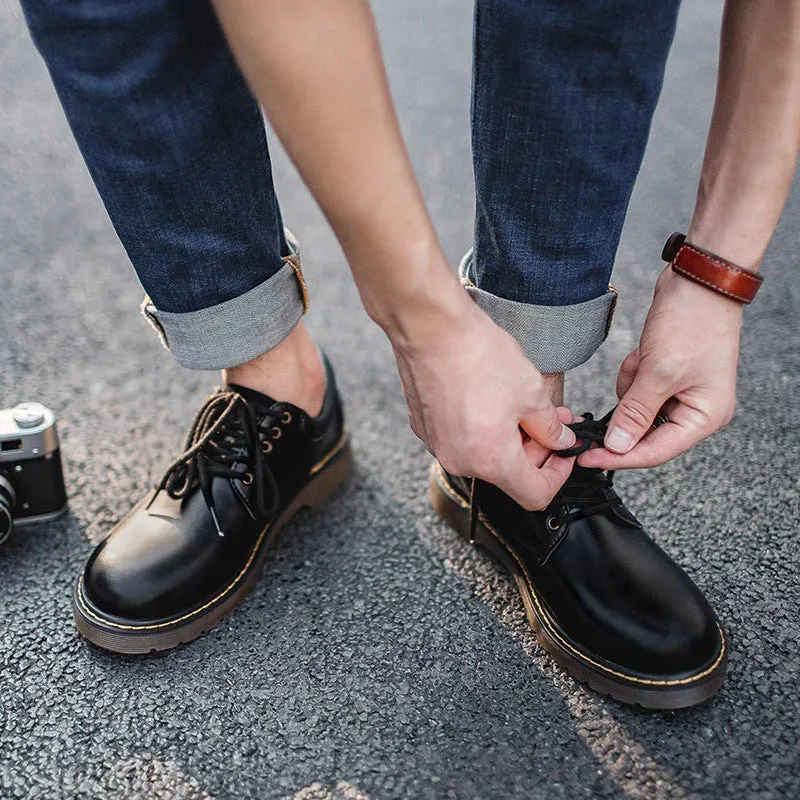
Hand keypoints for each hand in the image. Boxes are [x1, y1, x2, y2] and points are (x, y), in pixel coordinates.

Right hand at [387, 284, 576, 509]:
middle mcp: (460, 461)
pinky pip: (460, 438)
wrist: (431, 328)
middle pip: (507, 474)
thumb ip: (550, 427)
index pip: (534, 495)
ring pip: (483, 455)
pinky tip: (490, 398)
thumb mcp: (532, 392)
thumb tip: (559, 441)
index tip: (564, 455)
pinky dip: (480, 427)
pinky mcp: (424, 426)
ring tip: (523, 405)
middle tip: (552, 422)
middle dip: (534, 451)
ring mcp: (437, 445)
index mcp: (491, 461)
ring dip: (508, 438)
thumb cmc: (478, 356)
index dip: (557, 476)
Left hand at [579, 267, 741, 469]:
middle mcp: (697, 410)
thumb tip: (617, 446)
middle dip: (627, 409)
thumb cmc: (692, 323)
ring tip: (643, 359)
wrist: (698, 280)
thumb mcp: (659, 373)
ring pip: (636, 408)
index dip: (619, 458)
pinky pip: (637, 388)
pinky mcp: (666, 376)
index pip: (655, 452)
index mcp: (705, 417)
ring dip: (631, 385)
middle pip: (645, 433)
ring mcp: (682, 393)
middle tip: (612, 394)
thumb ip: (636, 414)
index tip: (586, 458)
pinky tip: (643, 353)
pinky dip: (633, 372)